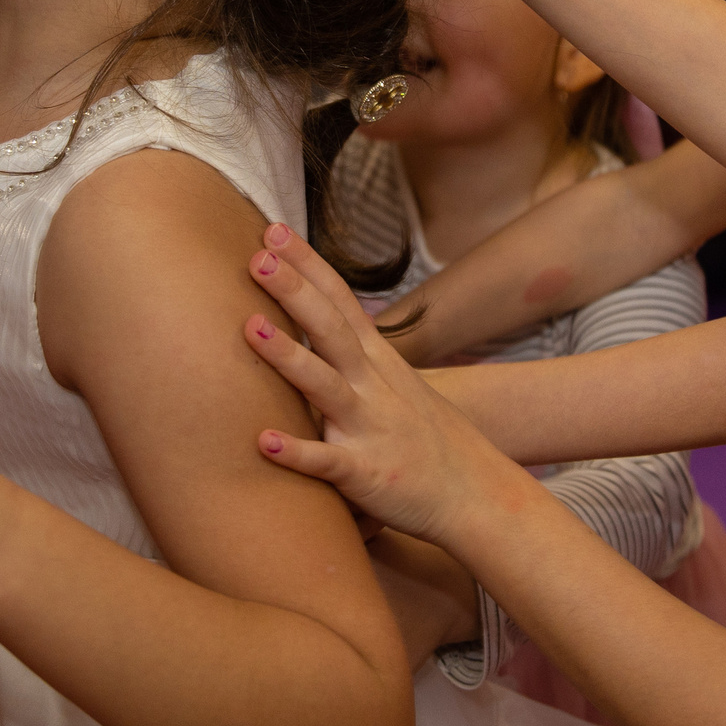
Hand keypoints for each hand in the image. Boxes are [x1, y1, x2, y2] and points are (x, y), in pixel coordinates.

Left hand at [239, 223, 520, 545]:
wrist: (475, 495)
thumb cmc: (428, 441)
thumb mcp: (398, 386)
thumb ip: (359, 359)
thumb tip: (321, 330)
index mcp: (378, 363)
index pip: (340, 301)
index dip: (308, 265)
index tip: (272, 230)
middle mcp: (373, 388)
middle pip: (331, 330)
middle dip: (295, 292)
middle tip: (258, 257)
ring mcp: (370, 428)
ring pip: (325, 386)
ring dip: (288, 357)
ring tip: (249, 328)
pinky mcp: (366, 474)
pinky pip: (327, 463)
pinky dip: (296, 453)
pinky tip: (262, 441)